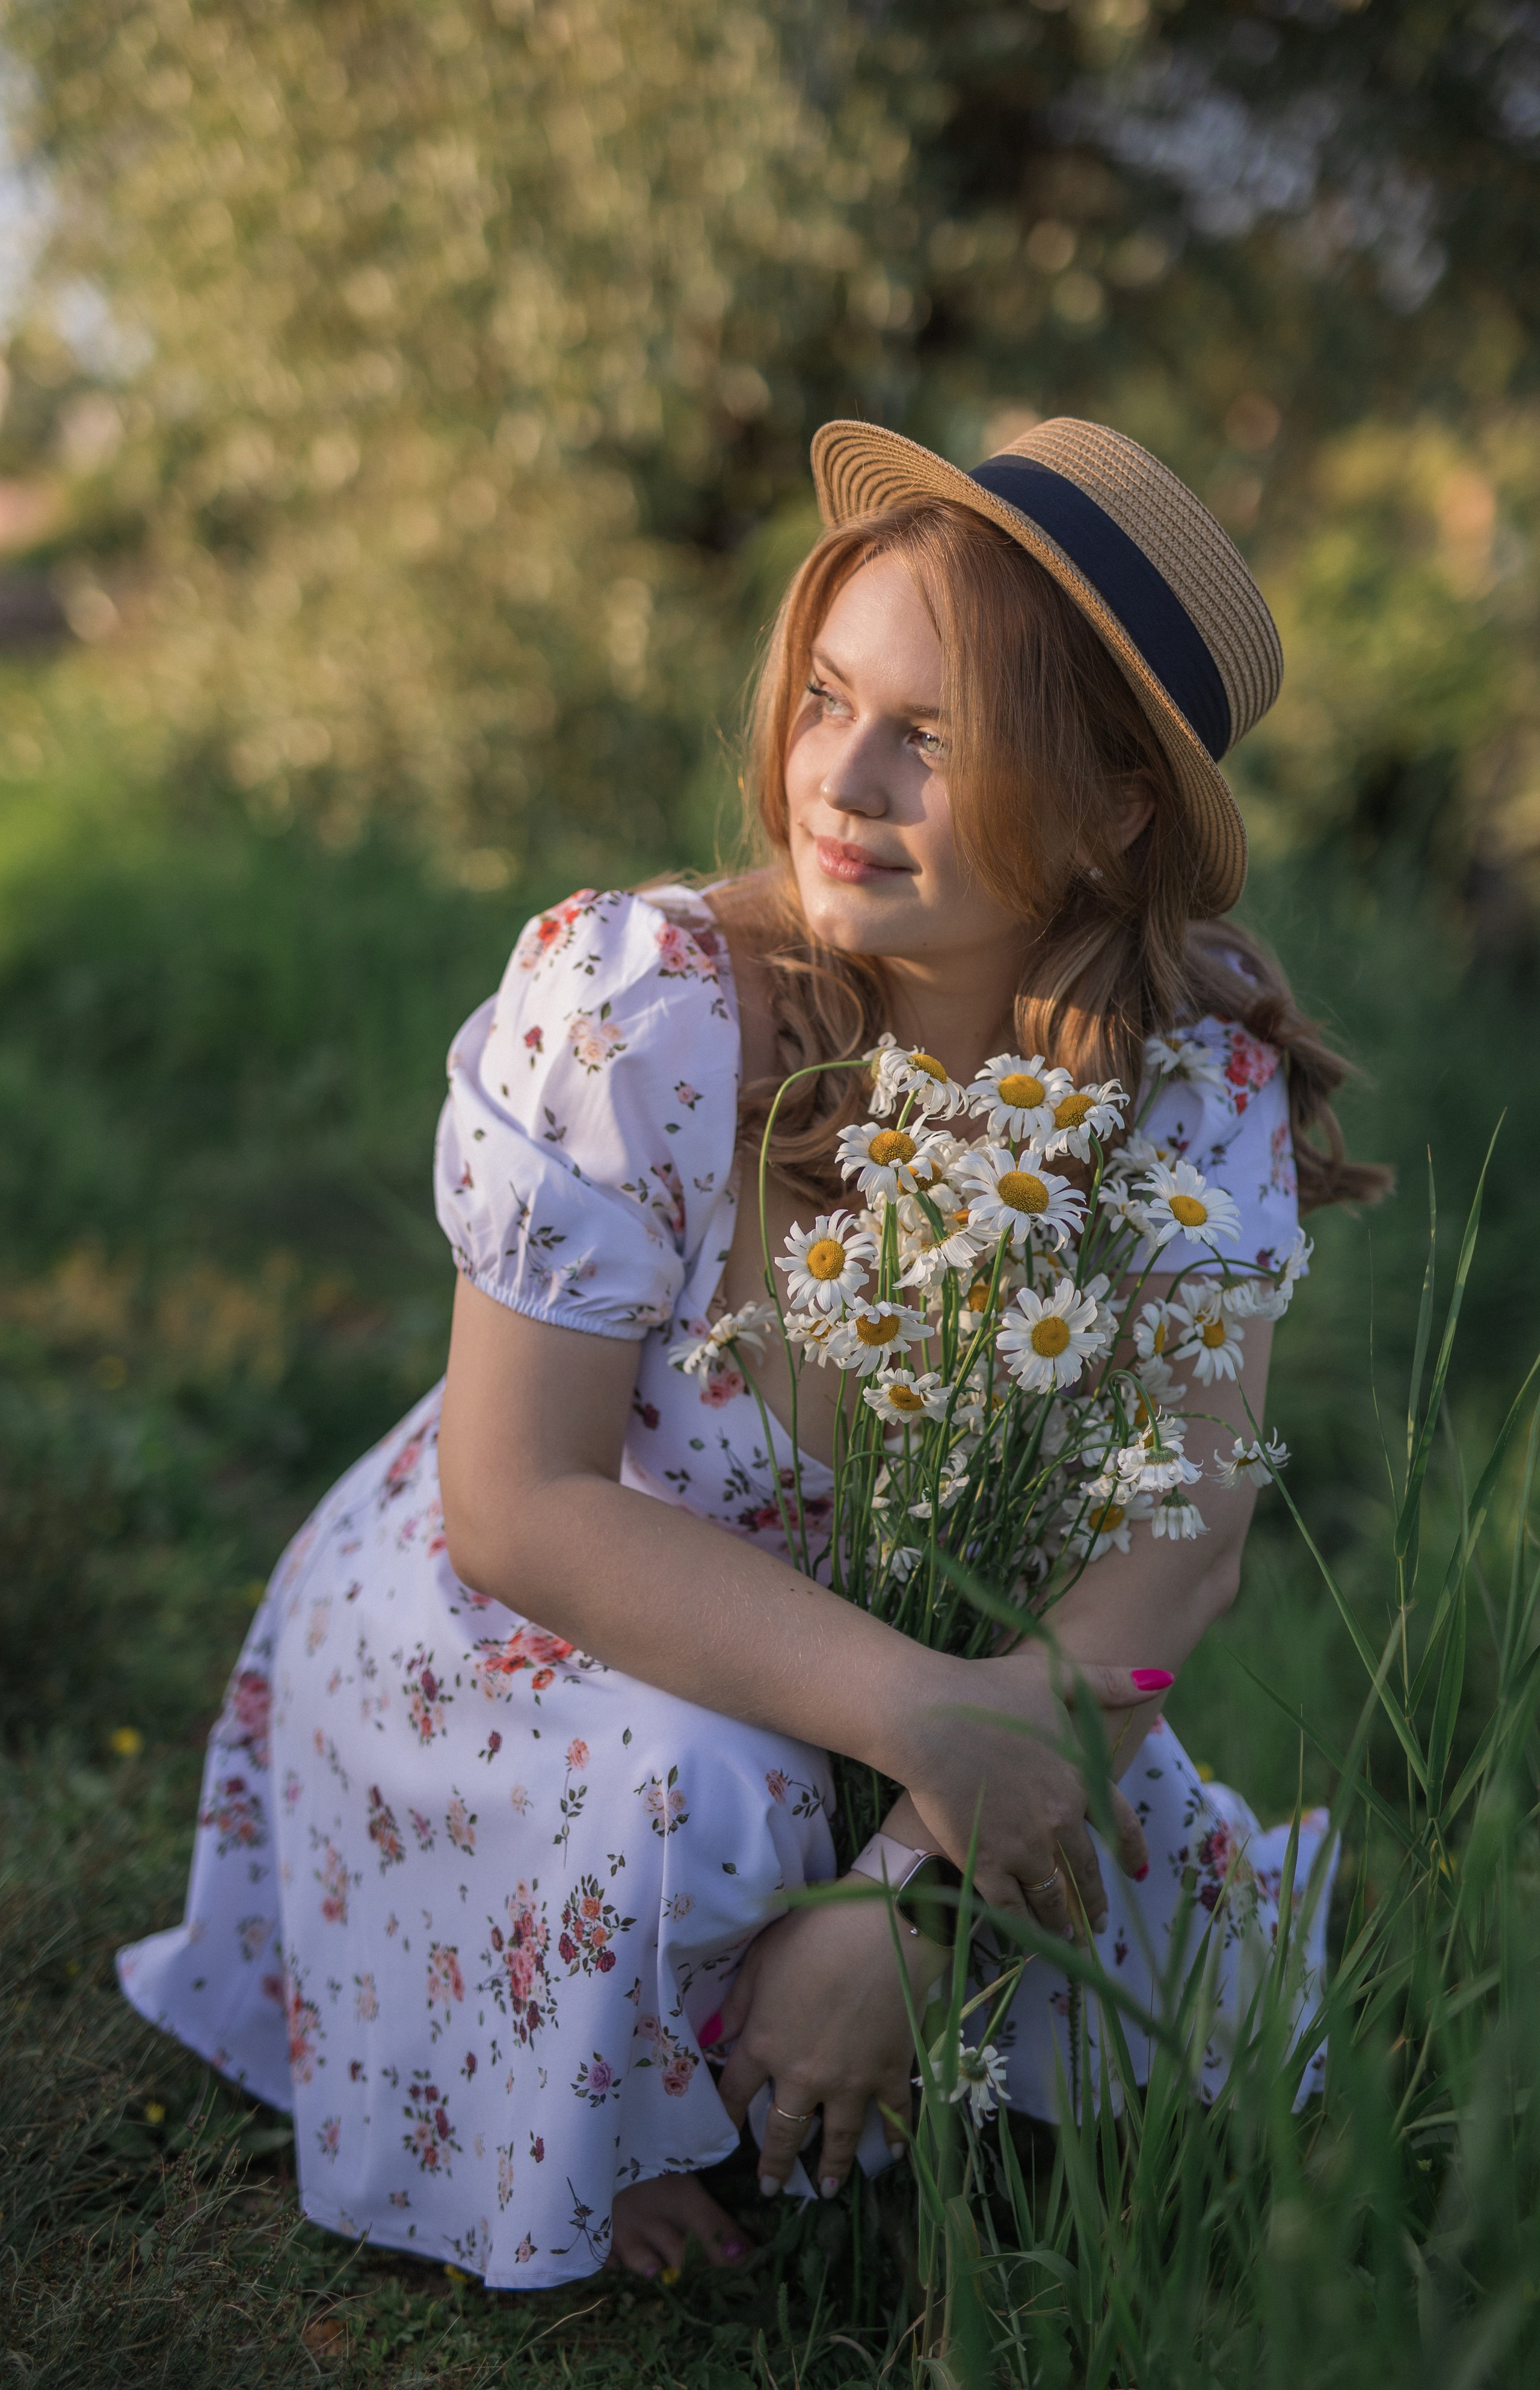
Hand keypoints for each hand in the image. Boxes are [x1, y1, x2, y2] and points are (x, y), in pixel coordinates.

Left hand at [715, 1887, 944, 2198]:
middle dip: (775, 2164)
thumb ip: (737, 2003)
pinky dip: (895, 2138)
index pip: (736, 2093)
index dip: (726, 2115)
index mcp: (764, 2045)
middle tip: (771, 2189)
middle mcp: (803, 2076)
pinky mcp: (892, 2072)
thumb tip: (713, 2037)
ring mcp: (851, 2081)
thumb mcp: (762, 1960)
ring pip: (838, 2138)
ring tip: (828, 2189)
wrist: (883, 1927)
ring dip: (832, 2167)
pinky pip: (894, 2116)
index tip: (724, 2135)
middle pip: (784, 2131)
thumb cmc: (815, 1932)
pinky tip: (893, 2155)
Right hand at [886, 1648, 1156, 1940]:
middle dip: (1094, 1899)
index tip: (1137, 1871)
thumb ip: (1110, 1683)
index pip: (1119, 1824)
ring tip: (1068, 1939)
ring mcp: (1024, 1846)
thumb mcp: (1055, 1678)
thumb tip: (1163, 1676)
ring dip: (1063, 1922)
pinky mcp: (985, 1863)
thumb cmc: (987, 1689)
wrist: (929, 1717)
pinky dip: (1025, 1928)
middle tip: (1100, 1922)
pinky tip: (1028, 1939)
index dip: (1131, 1850)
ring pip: (1053, 1897)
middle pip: (1086, 1870)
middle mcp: (1060, 1819)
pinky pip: (1012, 1908)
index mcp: (1080, 1778)